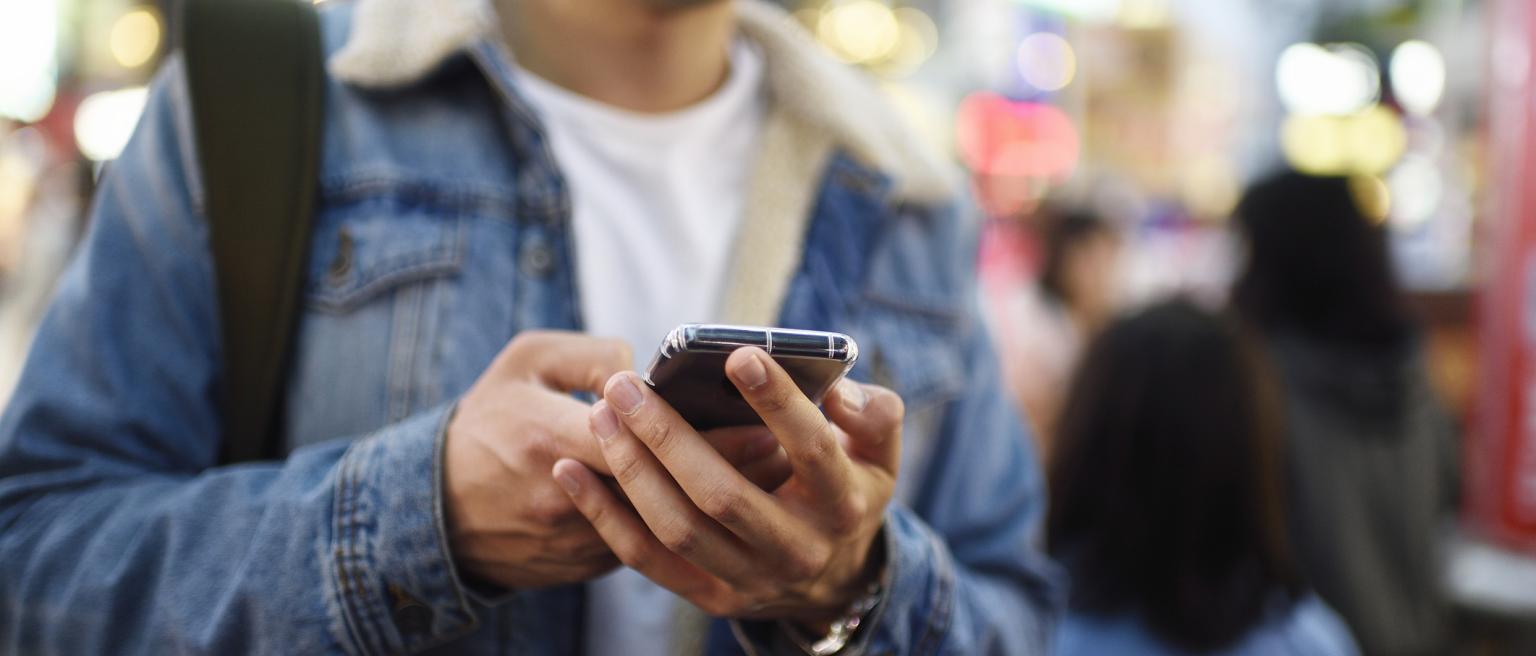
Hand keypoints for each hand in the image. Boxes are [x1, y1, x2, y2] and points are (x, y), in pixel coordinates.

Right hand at [444, 333, 789, 589]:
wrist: (434, 510)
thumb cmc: (486, 422)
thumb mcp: (522, 364)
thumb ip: (588, 353)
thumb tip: (647, 366)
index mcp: (550, 437)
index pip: (642, 439)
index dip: (702, 434)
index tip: (756, 421)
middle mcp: (566, 497)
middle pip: (666, 487)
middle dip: (728, 469)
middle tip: (781, 447)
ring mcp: (575, 541)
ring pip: (664, 524)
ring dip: (715, 502)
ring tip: (766, 474)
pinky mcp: (584, 567)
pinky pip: (647, 545)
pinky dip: (687, 524)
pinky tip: (722, 503)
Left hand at [552, 347, 902, 622]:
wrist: (834, 578)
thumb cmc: (847, 487)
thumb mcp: (880, 452)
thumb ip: (874, 412)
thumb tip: (837, 390)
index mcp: (843, 502)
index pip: (811, 450)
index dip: (776, 403)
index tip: (737, 355)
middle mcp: (798, 548)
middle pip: (722, 494)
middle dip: (668, 436)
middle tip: (626, 385)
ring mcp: (751, 578)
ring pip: (678, 527)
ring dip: (630, 470)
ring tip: (600, 415)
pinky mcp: (711, 595)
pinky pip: (646, 558)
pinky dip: (603, 515)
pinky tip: (571, 470)